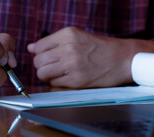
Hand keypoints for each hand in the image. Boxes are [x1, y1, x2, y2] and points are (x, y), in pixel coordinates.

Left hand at [27, 27, 153, 87]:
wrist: (122, 59)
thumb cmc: (100, 48)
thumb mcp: (77, 37)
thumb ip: (53, 42)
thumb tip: (30, 48)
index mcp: (67, 34)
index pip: (38, 47)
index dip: (39, 55)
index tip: (46, 58)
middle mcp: (68, 48)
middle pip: (38, 61)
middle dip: (42, 66)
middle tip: (52, 67)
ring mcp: (72, 65)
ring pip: (43, 74)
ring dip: (47, 76)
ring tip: (59, 74)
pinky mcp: (76, 80)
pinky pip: (54, 84)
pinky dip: (57, 83)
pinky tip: (68, 78)